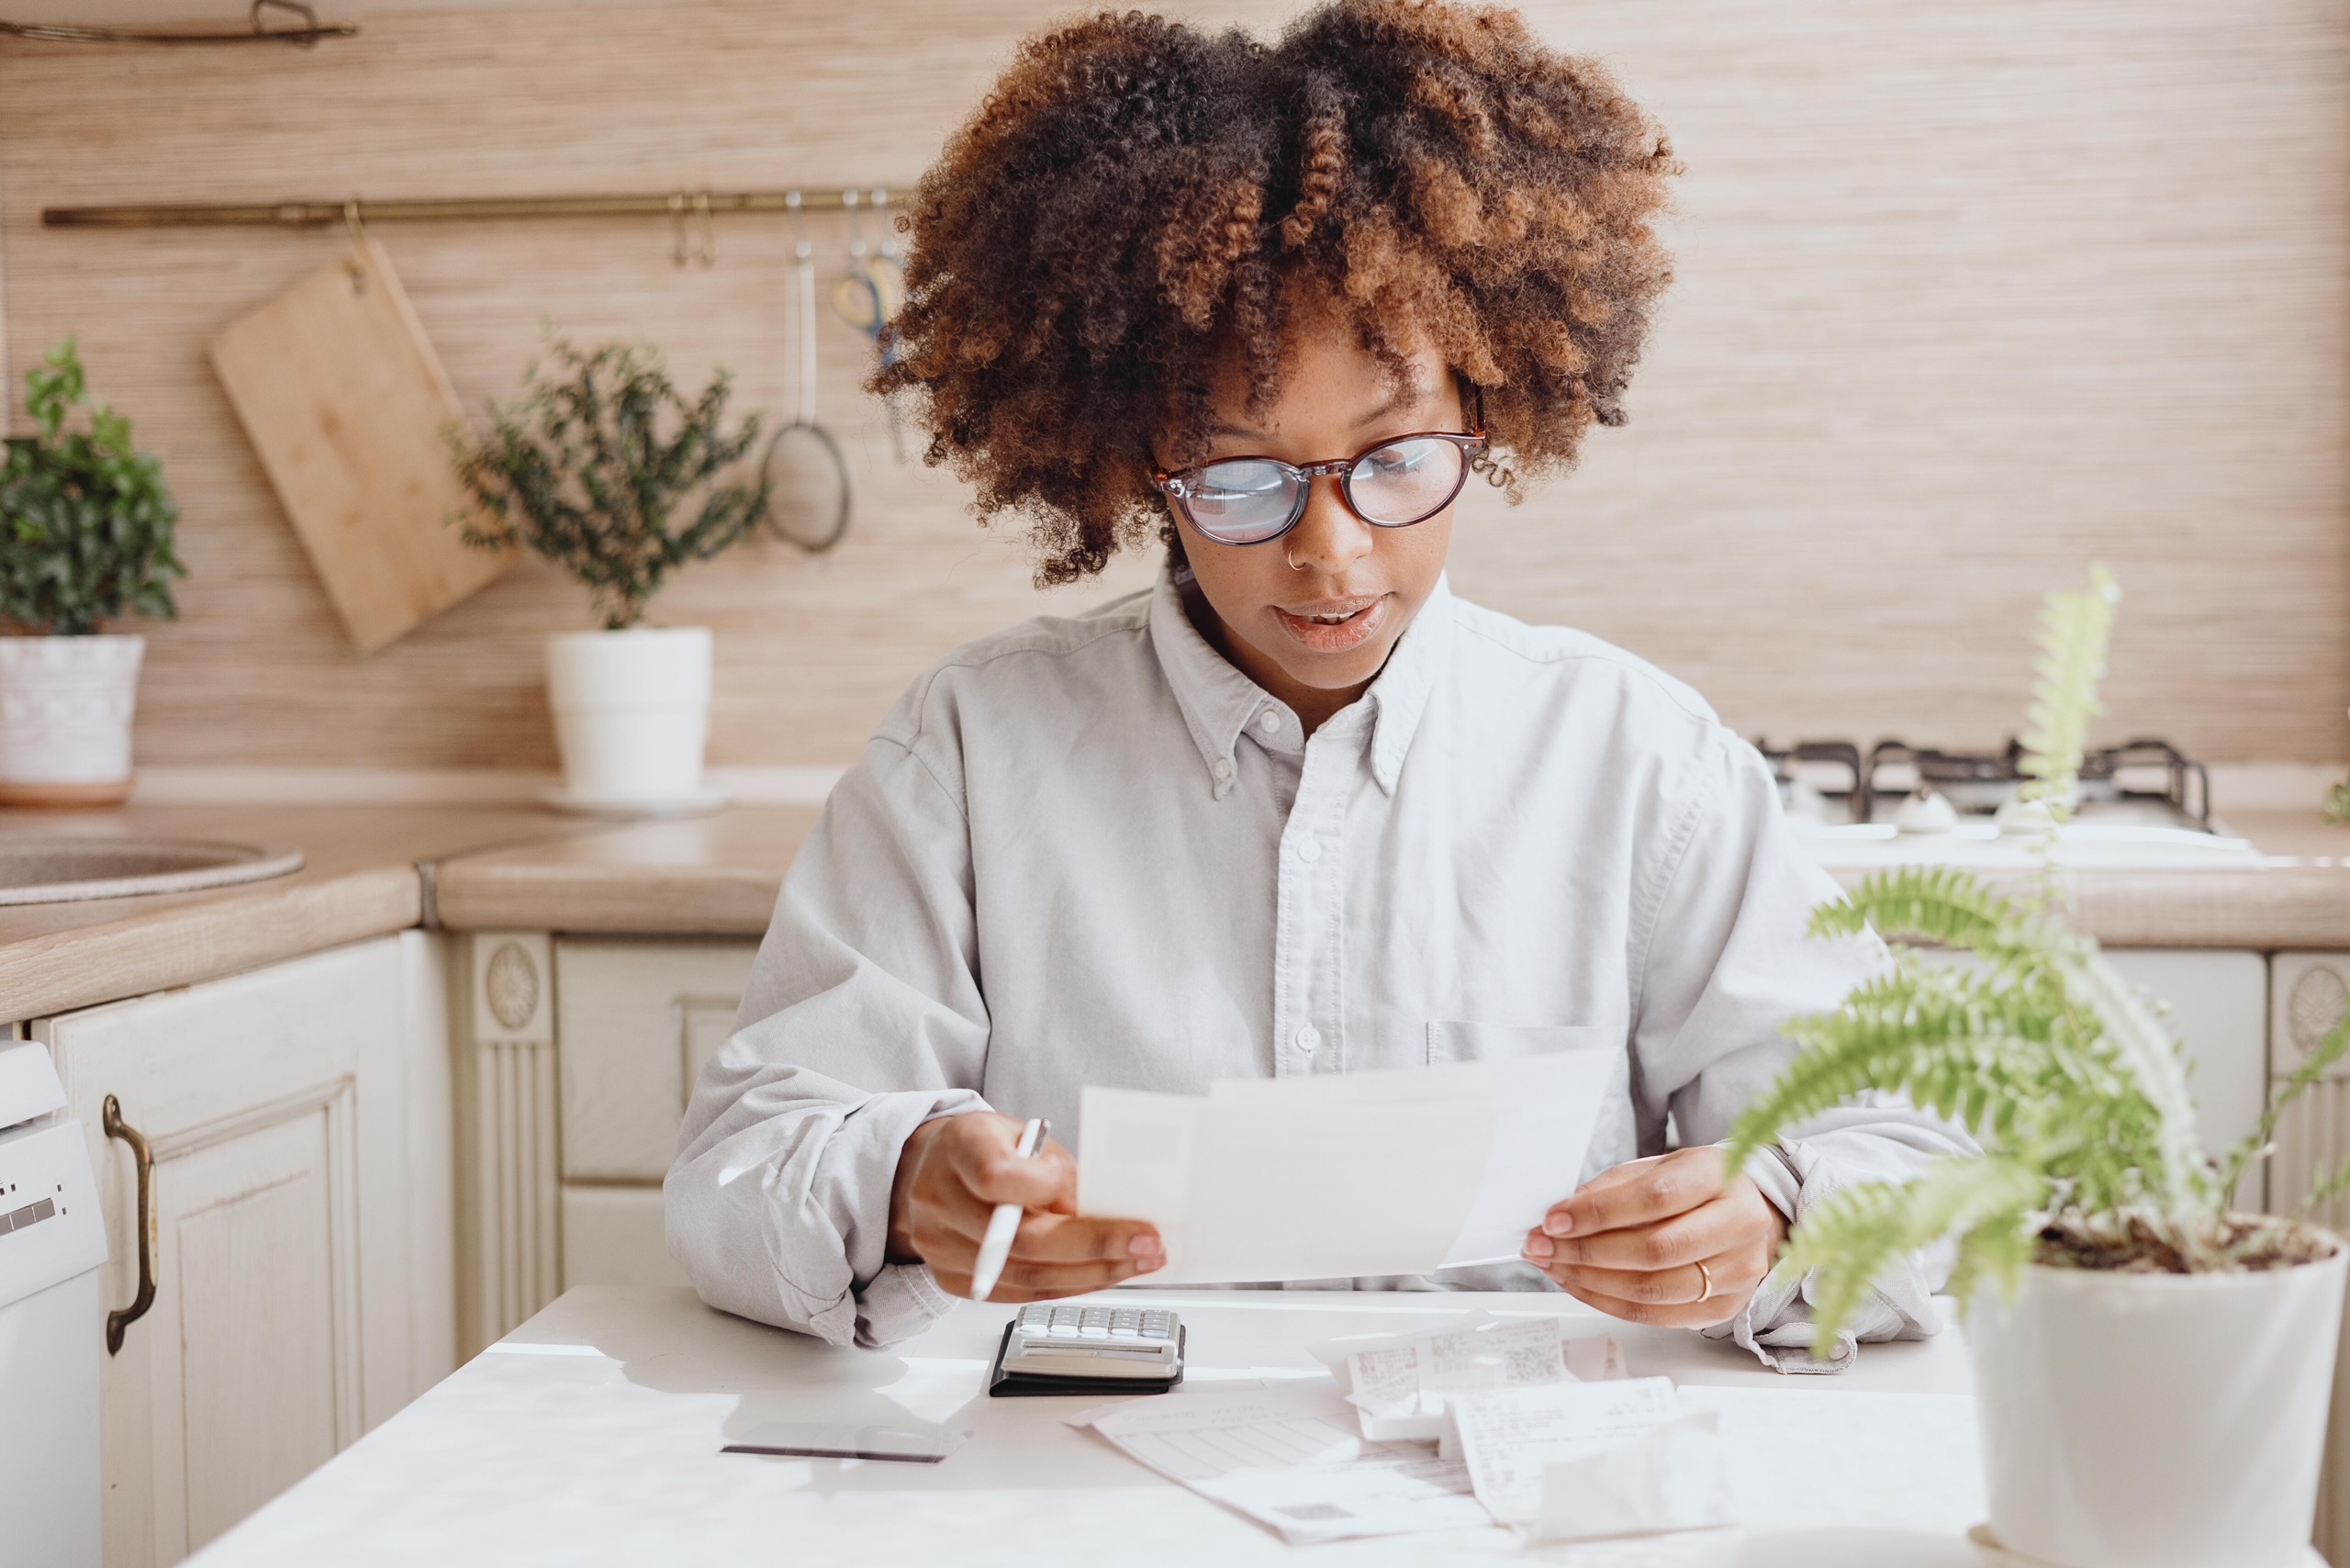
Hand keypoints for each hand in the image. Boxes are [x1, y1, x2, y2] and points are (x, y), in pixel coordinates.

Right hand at [886, 1111, 1164, 1300]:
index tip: (1092, 1198)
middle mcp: (941, 1200)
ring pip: (1027, 1277)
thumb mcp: (1023, 1135)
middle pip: (1022, 1240)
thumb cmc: (985, 1146)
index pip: (997, 1177)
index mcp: (960, 1148)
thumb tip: (1102, 1216)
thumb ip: (1057, 1172)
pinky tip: (1101, 1274)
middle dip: (1095, 1247)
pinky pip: (1019, 1294)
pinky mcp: (953, 1280)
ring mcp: (942, 1246)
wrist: (934, 1168)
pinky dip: (1068, 1285)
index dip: (1046, 1190)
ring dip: (1092, 1275)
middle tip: (1147, 1244)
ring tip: (1137, 1262)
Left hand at [1519, 1147, 1787, 1326]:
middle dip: (1586, 1253)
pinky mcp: (1726, 1307)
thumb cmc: (1698, 1187)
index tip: (1554, 1220)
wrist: (1752, 1213)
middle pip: (1654, 1250)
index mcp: (1720, 1178)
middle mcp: (1738, 1226)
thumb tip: (1562, 1215)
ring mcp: (1738, 1272)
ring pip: (1653, 1290)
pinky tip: (1581, 1285)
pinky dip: (1609, 1302)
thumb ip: (1614, 1188)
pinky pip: (1657, 1316)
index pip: (1655, 1198)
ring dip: (1590, 1282)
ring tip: (1554, 1267)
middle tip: (1543, 1247)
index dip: (1598, 1213)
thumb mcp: (1660, 1167)